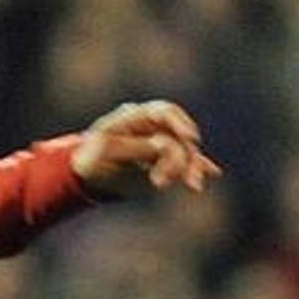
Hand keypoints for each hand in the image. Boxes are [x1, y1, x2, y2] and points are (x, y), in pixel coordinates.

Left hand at [71, 100, 219, 197]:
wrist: (88, 177)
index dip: (180, 122)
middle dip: (181, 157)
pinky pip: (186, 161)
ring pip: (185, 150)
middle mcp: (150, 126)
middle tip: (163, 182)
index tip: (190, 137)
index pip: (164, 111)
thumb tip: (163, 144)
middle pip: (179, 134)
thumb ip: (135, 147)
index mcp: (133, 117)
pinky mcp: (165, 159)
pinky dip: (197, 167)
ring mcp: (160, 141)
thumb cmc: (90, 160)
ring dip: (189, 168)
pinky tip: (211, 173)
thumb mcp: (105, 154)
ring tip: (192, 186)